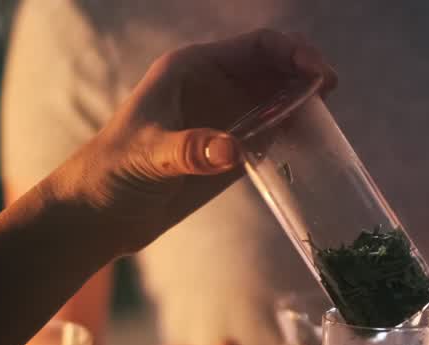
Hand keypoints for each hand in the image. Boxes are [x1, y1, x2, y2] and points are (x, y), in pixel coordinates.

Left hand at [45, 29, 337, 255]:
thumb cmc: (112, 173)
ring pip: (278, 99)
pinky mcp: (231, 150)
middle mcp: (214, 86)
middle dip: (306, 75)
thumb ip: (189, 150)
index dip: (293, 53)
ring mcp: (225, 118)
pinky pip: (273, 133)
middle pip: (275, 68)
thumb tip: (232, 150)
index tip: (318, 74)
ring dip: (305, 105)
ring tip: (326, 123)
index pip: (256, 46)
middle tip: (330, 94)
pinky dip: (295, 134)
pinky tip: (311, 146)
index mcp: (193, 68)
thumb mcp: (147, 158)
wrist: (98, 213)